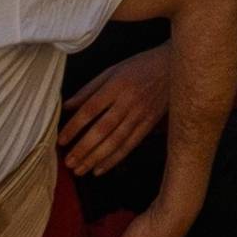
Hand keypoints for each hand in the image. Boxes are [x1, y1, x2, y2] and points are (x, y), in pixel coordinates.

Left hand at [55, 57, 169, 177]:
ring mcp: (141, 114)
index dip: (74, 127)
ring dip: (96, 158)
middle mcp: (129, 101)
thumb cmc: (140, 67)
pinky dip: (115, 159)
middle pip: (103, 129)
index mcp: (116, 85)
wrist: (175, 67)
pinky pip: (131, 145)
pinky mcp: (150, 124)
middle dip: (83, 148)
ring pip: (116, 141)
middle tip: (69, 162)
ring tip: (80, 170)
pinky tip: (100, 168)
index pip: (91, 109)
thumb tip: (68, 106)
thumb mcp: (112, 70)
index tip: (61, 140)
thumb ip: (89, 89)